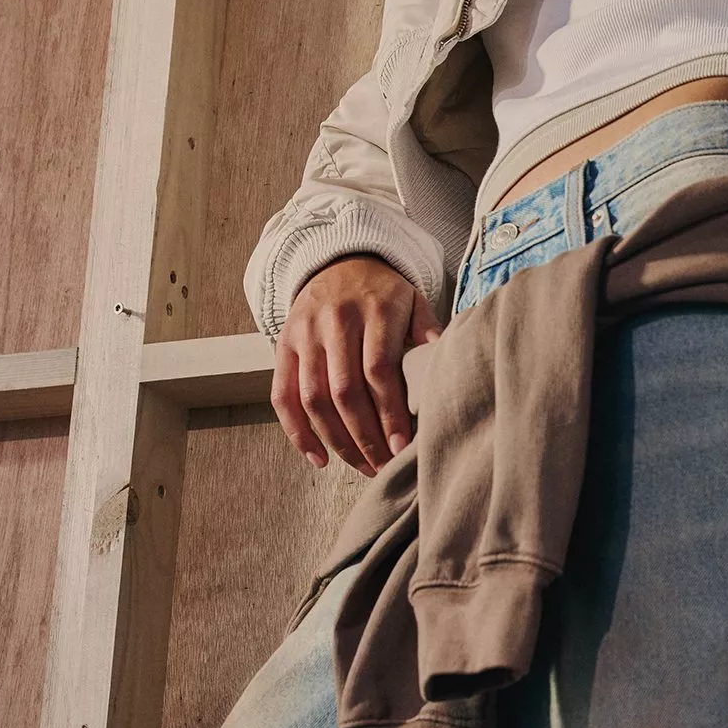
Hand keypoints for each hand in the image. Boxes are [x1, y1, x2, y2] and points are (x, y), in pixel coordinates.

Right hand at [271, 256, 442, 474]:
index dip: (389, 413)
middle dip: (365, 437)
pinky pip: (282, 396)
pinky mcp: (283, 345)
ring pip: (313, 398)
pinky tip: (320, 458)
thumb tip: (444, 361)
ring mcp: (305, 334)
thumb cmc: (385, 293)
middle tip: (383, 465)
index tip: (402, 446)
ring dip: (336, 441)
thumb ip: (428, 329)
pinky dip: (297, 433)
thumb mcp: (413, 299)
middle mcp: (336, 322)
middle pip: (345, 391)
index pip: (379, 370)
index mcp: (375, 311)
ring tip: (361, 466)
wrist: (339, 261)